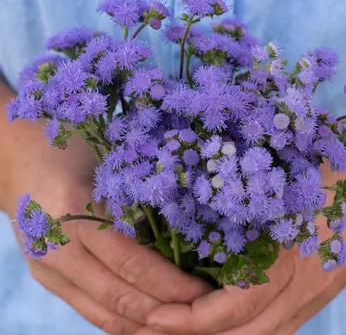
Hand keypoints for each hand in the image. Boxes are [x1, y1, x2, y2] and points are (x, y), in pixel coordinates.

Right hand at [2, 117, 209, 334]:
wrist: (22, 156)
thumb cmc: (75, 148)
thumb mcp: (110, 165)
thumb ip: (138, 201)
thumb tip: (187, 236)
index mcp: (75, 210)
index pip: (133, 263)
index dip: (172, 285)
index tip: (205, 294)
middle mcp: (56, 246)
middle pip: (119, 294)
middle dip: (166, 311)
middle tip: (202, 314)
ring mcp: (45, 266)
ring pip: (102, 312)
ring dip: (144, 325)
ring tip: (181, 325)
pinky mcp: (44, 275)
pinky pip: (86, 309)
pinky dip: (119, 322)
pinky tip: (146, 325)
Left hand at [143, 149, 345, 334]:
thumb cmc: (332, 175)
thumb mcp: (285, 183)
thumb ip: (246, 201)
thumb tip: (199, 208)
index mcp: (289, 260)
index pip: (233, 307)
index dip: (190, 318)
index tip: (155, 316)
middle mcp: (302, 290)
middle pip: (245, 334)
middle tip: (157, 328)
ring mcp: (315, 298)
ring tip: (185, 329)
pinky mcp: (320, 295)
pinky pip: (281, 329)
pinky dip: (249, 333)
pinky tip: (227, 326)